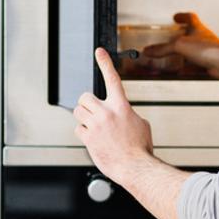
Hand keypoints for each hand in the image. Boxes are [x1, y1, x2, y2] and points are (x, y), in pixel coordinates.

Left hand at [73, 48, 154, 181]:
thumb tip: (120, 114)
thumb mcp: (140, 124)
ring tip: (94, 127)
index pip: (112, 79)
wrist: (135, 167)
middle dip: (87, 104)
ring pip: (78, 112)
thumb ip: (127, 114)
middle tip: (93, 113)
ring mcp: (96, 125)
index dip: (105, 63)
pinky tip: (94, 140)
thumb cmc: (140, 149)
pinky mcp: (88, 138)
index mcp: (122, 106)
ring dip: (83, 118)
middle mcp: (107, 112)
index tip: (99, 52)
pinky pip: (77, 129)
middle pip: (85, 97)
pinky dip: (83, 134)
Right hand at [143, 12, 218, 77]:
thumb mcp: (179, 46)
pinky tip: (184, 70)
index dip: (182, 16)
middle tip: (176, 35)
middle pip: (194, 32)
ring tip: (177, 54)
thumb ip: (163, 48)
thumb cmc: (209, 49)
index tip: (177, 16)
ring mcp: (208, 50)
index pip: (190, 17)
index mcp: (198, 28)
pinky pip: (197, 62)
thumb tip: (150, 50)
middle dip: (184, 33)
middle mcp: (204, 37)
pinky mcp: (210, 62)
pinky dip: (189, 66)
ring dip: (186, 51)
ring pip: (196, 48)